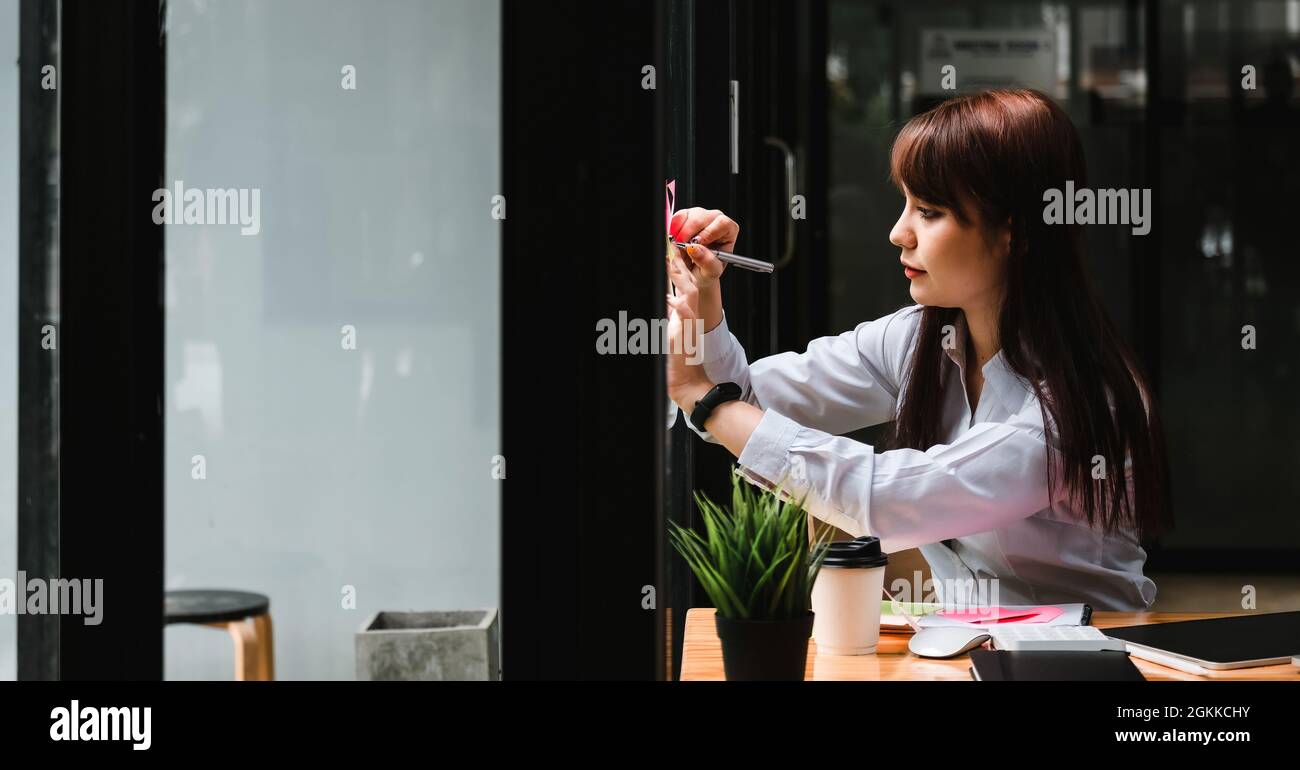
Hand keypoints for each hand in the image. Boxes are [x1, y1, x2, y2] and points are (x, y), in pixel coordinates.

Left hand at [665, 252, 713, 412]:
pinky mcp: (686, 335)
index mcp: (683, 314)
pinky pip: (684, 314)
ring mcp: (689, 324)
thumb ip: (665, 315)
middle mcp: (689, 316)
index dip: (676, 269)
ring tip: (670, 263)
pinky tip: (670, 297)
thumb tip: (663, 299)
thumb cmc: (674, 362)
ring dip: (679, 277)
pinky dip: (677, 304)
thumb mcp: (665, 333)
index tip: (668, 254)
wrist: (687, 384)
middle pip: (688, 284)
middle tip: (671, 250)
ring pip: (689, 294)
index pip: (682, 285)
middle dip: (679, 265)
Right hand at [668, 207, 737, 288]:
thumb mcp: (711, 272)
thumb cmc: (707, 271)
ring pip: (688, 215)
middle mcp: (714, 220)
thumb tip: (695, 248)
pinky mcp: (684, 217)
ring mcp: (698, 216)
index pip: (722, 223)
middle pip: (702, 216)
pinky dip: (672, 229)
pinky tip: (674, 240)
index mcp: (728, 231)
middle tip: (682, 246)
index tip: (697, 243)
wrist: (695, 275)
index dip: (708, 232)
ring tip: (678, 246)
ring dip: (679, 232)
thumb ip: (707, 261)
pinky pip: (676, 217)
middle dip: (689, 232)